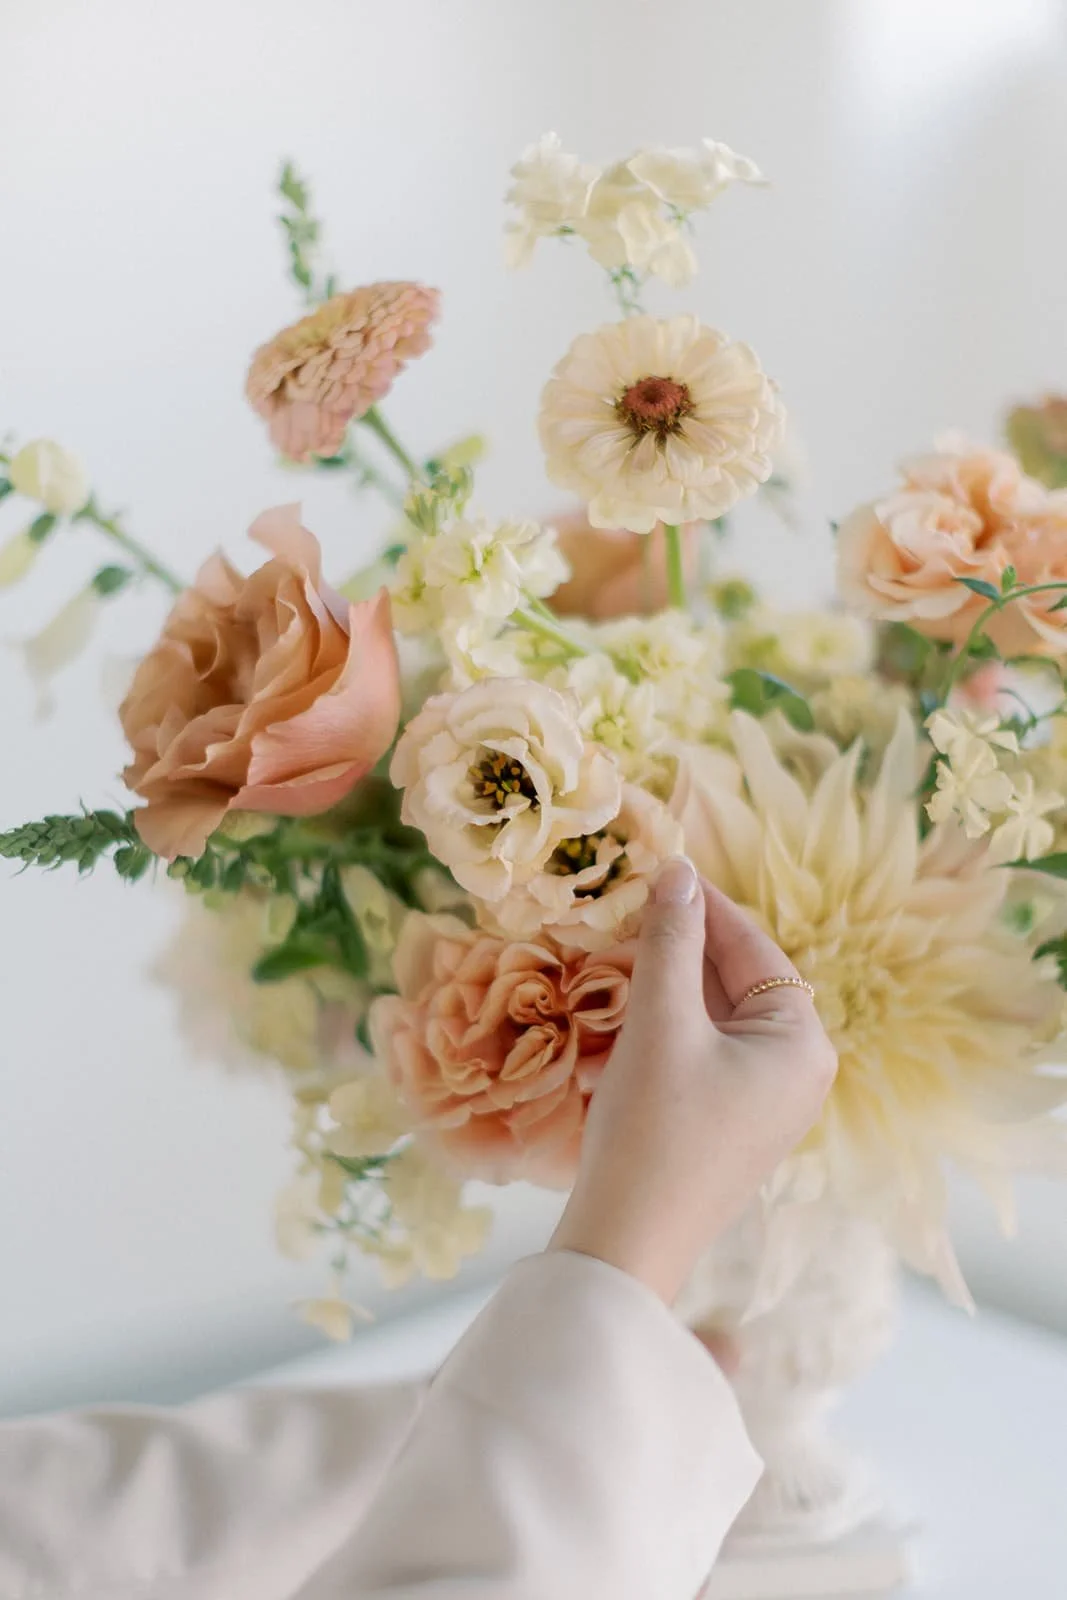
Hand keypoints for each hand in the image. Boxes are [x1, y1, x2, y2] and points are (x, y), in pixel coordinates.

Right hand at [549, 857, 836, 1304]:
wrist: (628, 1240)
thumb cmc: (653, 1129)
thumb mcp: (661, 1023)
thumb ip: (670, 941)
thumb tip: (677, 870)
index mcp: (803, 1045)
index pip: (756, 949)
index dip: (705, 905)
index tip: (661, 866)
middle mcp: (799, 1073)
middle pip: (741, 983)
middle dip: (685, 945)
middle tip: (632, 905)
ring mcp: (767, 1104)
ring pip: (719, 1017)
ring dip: (672, 984)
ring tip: (621, 949)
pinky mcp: (732, 1125)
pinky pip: (706, 1053)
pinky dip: (670, 1025)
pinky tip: (628, 1008)